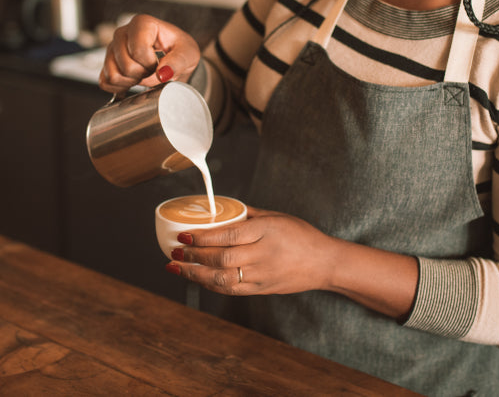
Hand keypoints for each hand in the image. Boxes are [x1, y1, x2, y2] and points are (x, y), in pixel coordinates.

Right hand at [99, 14, 200, 93]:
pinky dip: (119, 87)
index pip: (139, 52)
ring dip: (131, 81)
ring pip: (113, 75)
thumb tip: (162, 73)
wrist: (174, 57)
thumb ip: (177, 62)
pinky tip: (132, 81)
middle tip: (153, 69)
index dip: (152, 65)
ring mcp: (111, 48)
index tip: (160, 62)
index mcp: (142, 23)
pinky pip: (105, 82)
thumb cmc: (180, 50)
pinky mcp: (106, 62)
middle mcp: (122, 32)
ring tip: (143, 73)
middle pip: (126, 66)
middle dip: (143, 74)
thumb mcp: (188, 54)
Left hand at [166, 207, 339, 295]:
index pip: (228, 236)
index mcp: (266, 231)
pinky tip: (196, 277)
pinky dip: (210, 284)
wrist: (323, 263)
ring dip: (195, 274)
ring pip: (222, 279)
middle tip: (174, 250)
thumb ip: (248, 214)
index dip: (202, 238)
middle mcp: (263, 255)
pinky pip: (231, 290)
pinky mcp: (261, 290)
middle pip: (221, 259)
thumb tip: (221, 209)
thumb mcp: (276, 216)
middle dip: (193, 256)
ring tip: (176, 266)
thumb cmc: (300, 235)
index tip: (184, 235)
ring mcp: (262, 275)